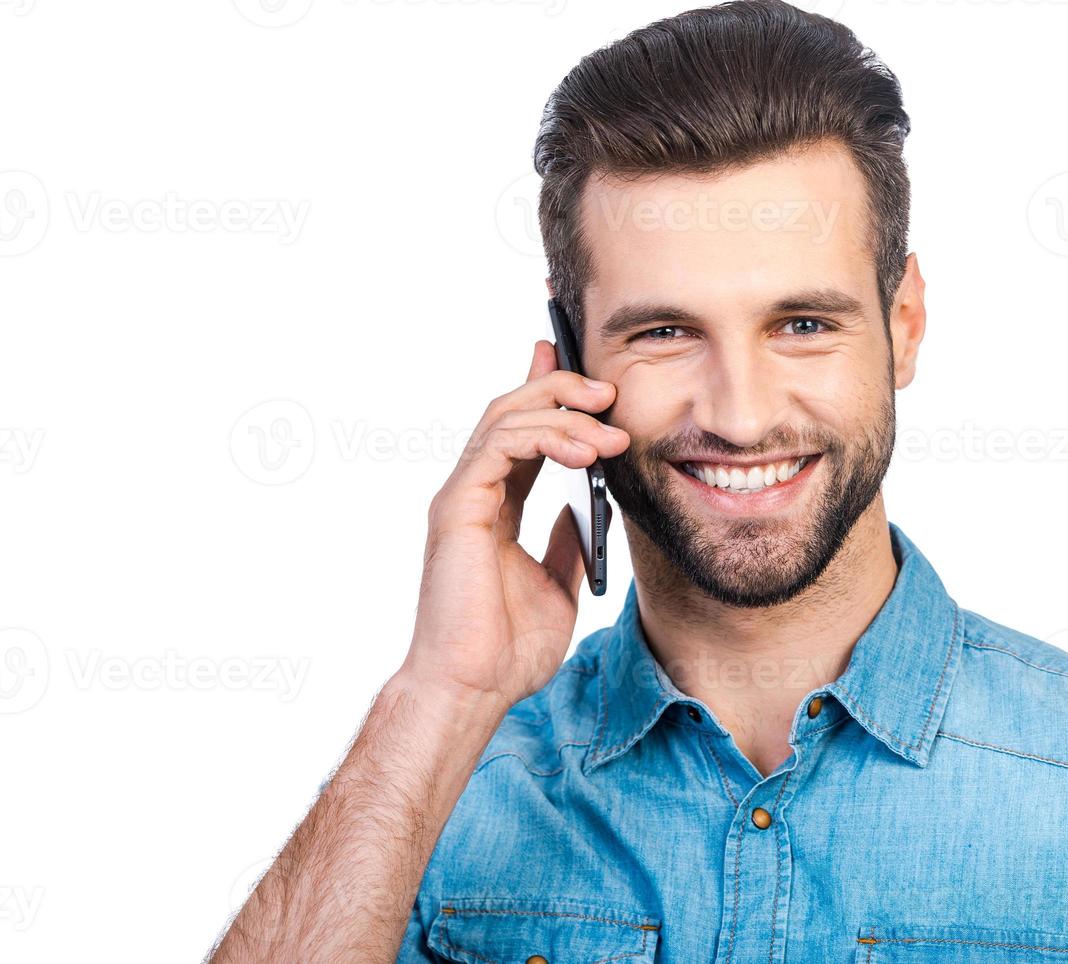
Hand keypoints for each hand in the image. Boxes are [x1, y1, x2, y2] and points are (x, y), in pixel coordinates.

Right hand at [400, 339, 628, 712]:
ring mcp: (462, 497)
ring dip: (564, 414)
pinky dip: (544, 437)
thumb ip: (567, 542)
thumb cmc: (505, 652)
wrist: (474, 689)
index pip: (523, 435)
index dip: (550, 397)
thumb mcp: (558, 586)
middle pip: (511, 412)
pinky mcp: (457, 507)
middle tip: (609, 392)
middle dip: (561, 390)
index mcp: (495, 509)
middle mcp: (474, 494)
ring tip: (610, 430)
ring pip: (505, 418)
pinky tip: (584, 452)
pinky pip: (498, 446)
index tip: (588, 379)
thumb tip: (589, 509)